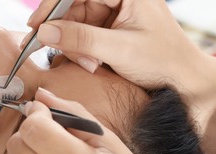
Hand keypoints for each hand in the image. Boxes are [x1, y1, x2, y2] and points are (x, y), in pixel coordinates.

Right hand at [25, 0, 215, 133]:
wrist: (180, 81)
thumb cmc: (162, 61)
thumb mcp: (119, 50)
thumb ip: (80, 38)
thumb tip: (45, 32)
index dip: (53, 6)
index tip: (36, 25)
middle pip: (75, 8)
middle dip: (67, 33)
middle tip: (61, 53)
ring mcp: (114, 13)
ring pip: (76, 24)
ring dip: (76, 47)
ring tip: (91, 64)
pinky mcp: (110, 29)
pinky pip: (84, 36)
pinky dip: (82, 52)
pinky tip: (93, 64)